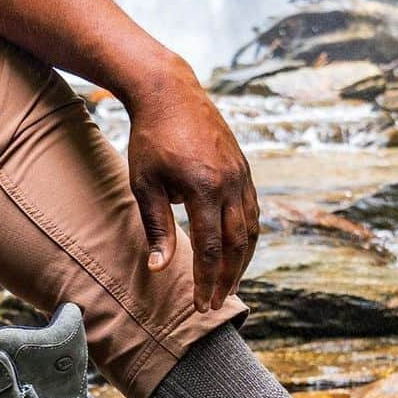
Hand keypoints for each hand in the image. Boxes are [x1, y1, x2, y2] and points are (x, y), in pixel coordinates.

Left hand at [126, 58, 259, 311]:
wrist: (170, 92)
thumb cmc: (150, 140)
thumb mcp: (146, 185)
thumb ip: (156, 228)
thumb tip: (160, 269)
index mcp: (205, 188)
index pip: (211, 248)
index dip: (207, 280)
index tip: (200, 305)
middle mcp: (231, 183)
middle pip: (237, 245)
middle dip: (227, 279)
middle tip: (215, 304)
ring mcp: (241, 174)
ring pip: (250, 229)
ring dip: (241, 262)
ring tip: (228, 285)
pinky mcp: (243, 168)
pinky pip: (252, 210)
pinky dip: (246, 237)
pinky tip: (236, 252)